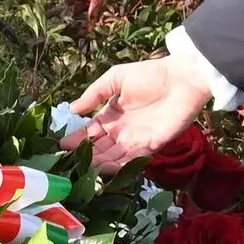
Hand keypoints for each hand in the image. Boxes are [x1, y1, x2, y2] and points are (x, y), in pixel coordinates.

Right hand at [66, 58, 215, 172]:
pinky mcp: (152, 146)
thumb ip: (94, 94)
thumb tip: (72, 110)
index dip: (77, 139)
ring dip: (99, 164)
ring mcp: (136, 140)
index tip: (62, 146)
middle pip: (100, 148)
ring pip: (113, 157)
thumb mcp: (115, 78)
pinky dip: (119, 166)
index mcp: (111, 115)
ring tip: (84, 169)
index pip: (90, 132)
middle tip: (69, 163)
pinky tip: (105, 169)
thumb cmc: (149, 74)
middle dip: (85, 156)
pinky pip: (133, 159)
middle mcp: (121, 131)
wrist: (181, 79)